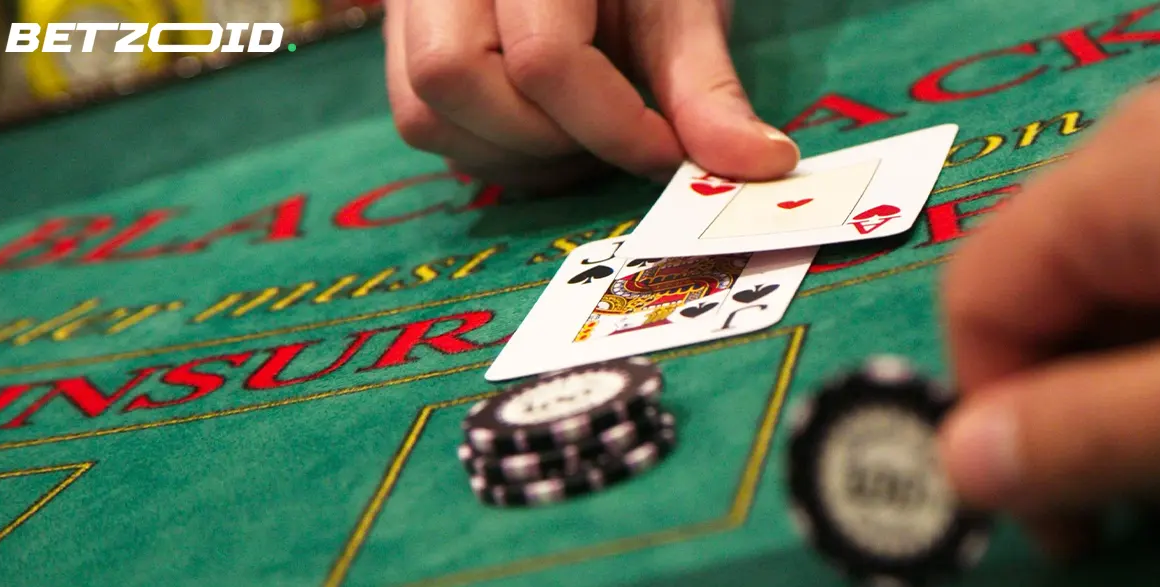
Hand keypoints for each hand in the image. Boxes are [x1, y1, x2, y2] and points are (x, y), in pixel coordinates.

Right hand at [383, 0, 797, 188]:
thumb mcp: (682, 9)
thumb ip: (707, 90)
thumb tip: (758, 164)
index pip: (544, 56)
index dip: (614, 126)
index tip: (669, 153)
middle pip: (454, 79)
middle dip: (549, 140)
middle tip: (618, 141)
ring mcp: (410, 3)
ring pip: (423, 112)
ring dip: (514, 156)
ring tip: (584, 137)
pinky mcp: (401, 40)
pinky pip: (418, 119)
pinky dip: (488, 150)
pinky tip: (547, 133)